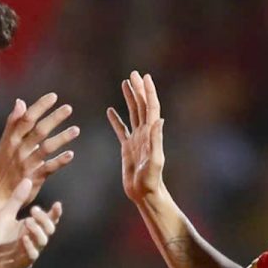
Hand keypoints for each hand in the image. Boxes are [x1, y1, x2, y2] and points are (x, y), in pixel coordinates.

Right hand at [0, 93, 77, 204]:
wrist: (0, 194)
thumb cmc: (5, 165)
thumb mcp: (5, 143)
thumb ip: (13, 123)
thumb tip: (20, 102)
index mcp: (11, 140)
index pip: (25, 119)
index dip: (39, 107)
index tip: (53, 96)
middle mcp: (18, 150)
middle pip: (38, 131)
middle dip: (54, 118)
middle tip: (68, 108)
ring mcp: (27, 164)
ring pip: (46, 148)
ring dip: (62, 138)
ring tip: (76, 130)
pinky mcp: (34, 178)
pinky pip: (49, 168)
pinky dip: (60, 161)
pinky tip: (71, 155)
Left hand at [0, 179, 61, 267]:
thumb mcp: (5, 215)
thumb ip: (17, 200)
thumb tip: (28, 180)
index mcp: (31, 228)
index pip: (49, 220)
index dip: (55, 213)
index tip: (57, 204)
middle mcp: (34, 239)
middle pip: (50, 229)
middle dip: (45, 218)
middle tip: (33, 210)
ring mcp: (30, 251)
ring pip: (43, 241)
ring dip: (37, 230)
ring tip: (27, 221)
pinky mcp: (23, 263)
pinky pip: (31, 255)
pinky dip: (29, 246)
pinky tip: (24, 238)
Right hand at [105, 71, 164, 204]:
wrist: (145, 193)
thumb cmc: (151, 180)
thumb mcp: (155, 161)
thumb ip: (156, 140)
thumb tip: (158, 119)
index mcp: (151, 134)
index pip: (150, 108)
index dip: (148, 92)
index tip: (144, 77)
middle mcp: (144, 133)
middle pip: (141, 106)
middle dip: (138, 89)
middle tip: (133, 74)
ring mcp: (136, 139)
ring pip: (132, 114)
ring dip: (129, 98)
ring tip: (125, 84)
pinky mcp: (127, 148)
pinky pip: (120, 130)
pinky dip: (116, 119)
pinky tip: (110, 111)